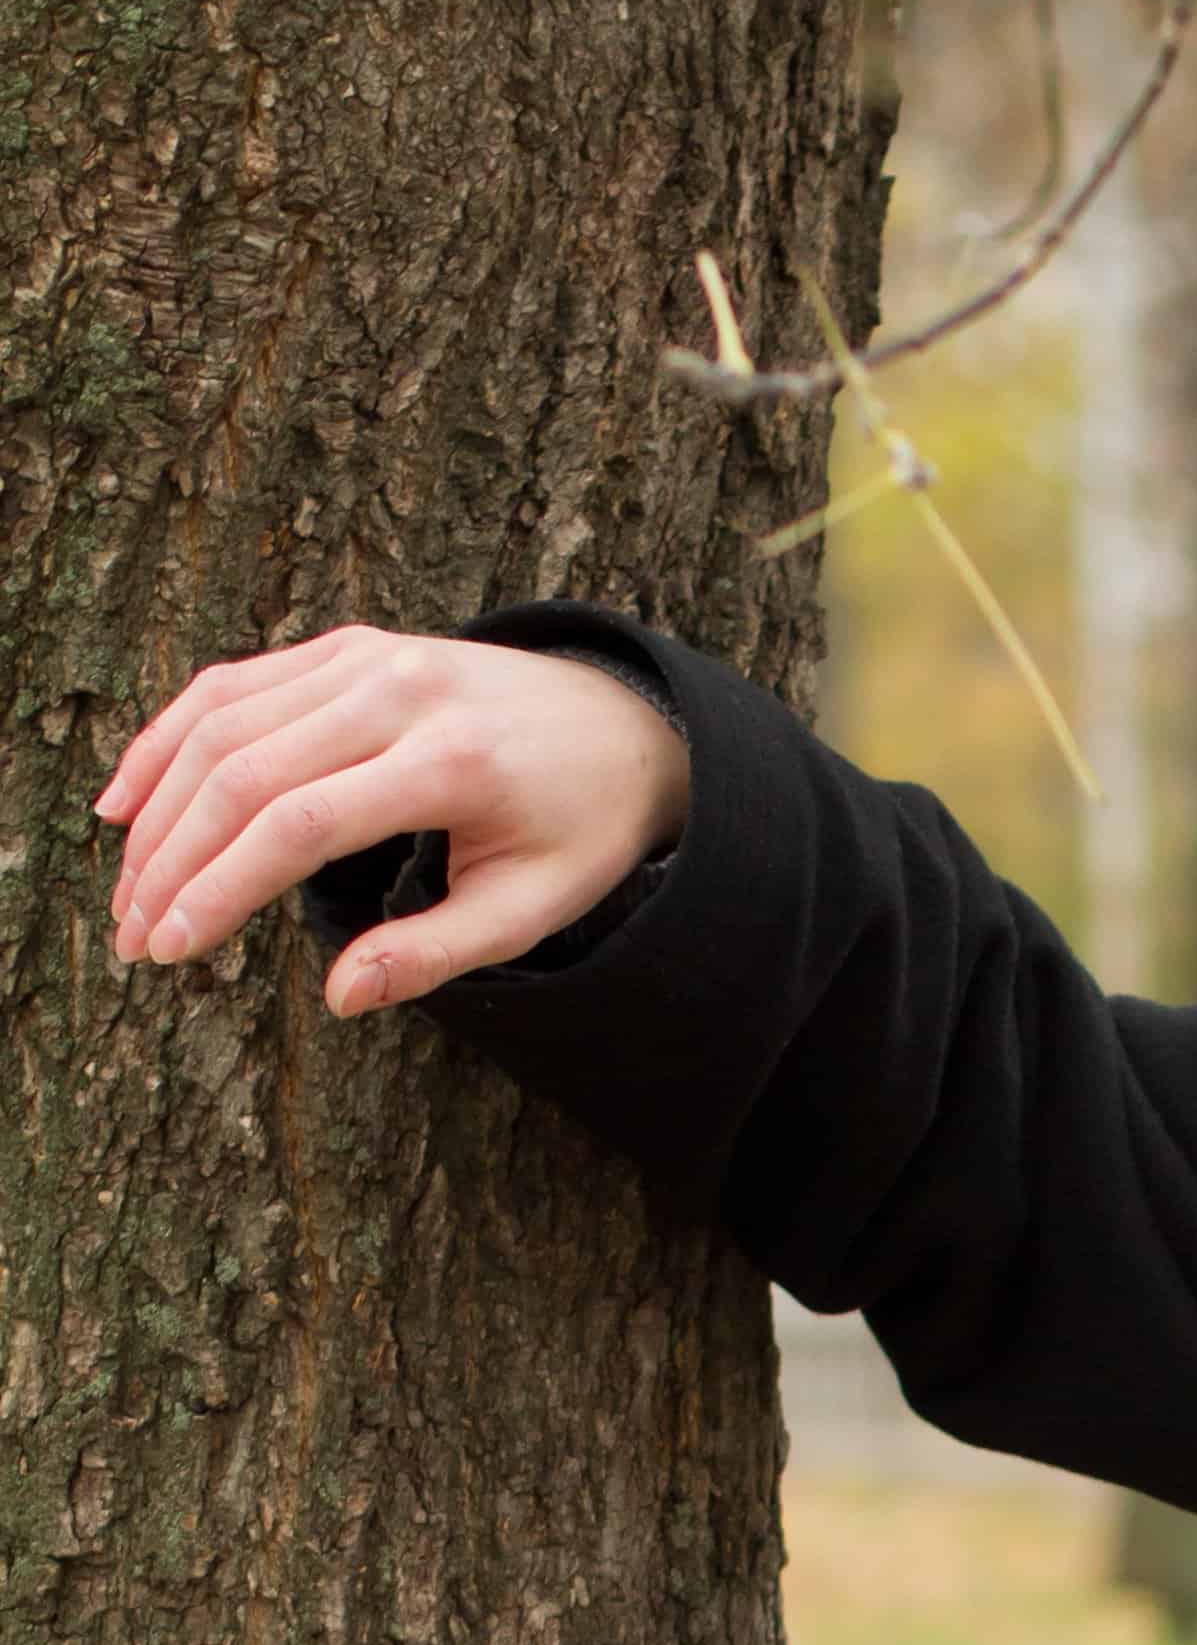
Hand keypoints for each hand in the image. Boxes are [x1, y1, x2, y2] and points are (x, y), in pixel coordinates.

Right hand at [96, 626, 688, 1017]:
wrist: (622, 723)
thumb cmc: (577, 831)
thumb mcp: (531, 910)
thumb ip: (435, 954)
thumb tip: (338, 997)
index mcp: (449, 761)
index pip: (302, 824)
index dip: (222, 888)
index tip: (171, 947)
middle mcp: (398, 691)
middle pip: (244, 772)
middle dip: (173, 861)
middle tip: (132, 938)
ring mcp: (364, 656)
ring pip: (222, 723)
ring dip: (157, 808)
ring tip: (125, 891)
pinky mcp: (343, 646)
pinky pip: (232, 685)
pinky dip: (169, 739)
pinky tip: (127, 802)